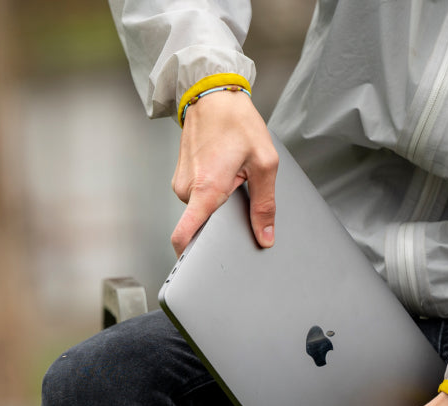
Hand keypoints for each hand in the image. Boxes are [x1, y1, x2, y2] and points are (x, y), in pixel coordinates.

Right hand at [171, 90, 277, 254]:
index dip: (189, 256)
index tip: (197, 270)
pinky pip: (198, 196)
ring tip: (234, 178)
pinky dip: (212, 192)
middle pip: (203, 223)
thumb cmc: (237, 122)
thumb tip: (265, 236)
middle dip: (222, 221)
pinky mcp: (182, 176)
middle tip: (240, 200)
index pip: (185, 234)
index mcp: (207, 189)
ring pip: (202, 209)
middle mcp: (188, 188)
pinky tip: (225, 174)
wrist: (212, 92)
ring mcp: (182, 182)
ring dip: (219, 203)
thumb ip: (265, 205)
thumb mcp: (264, 164)